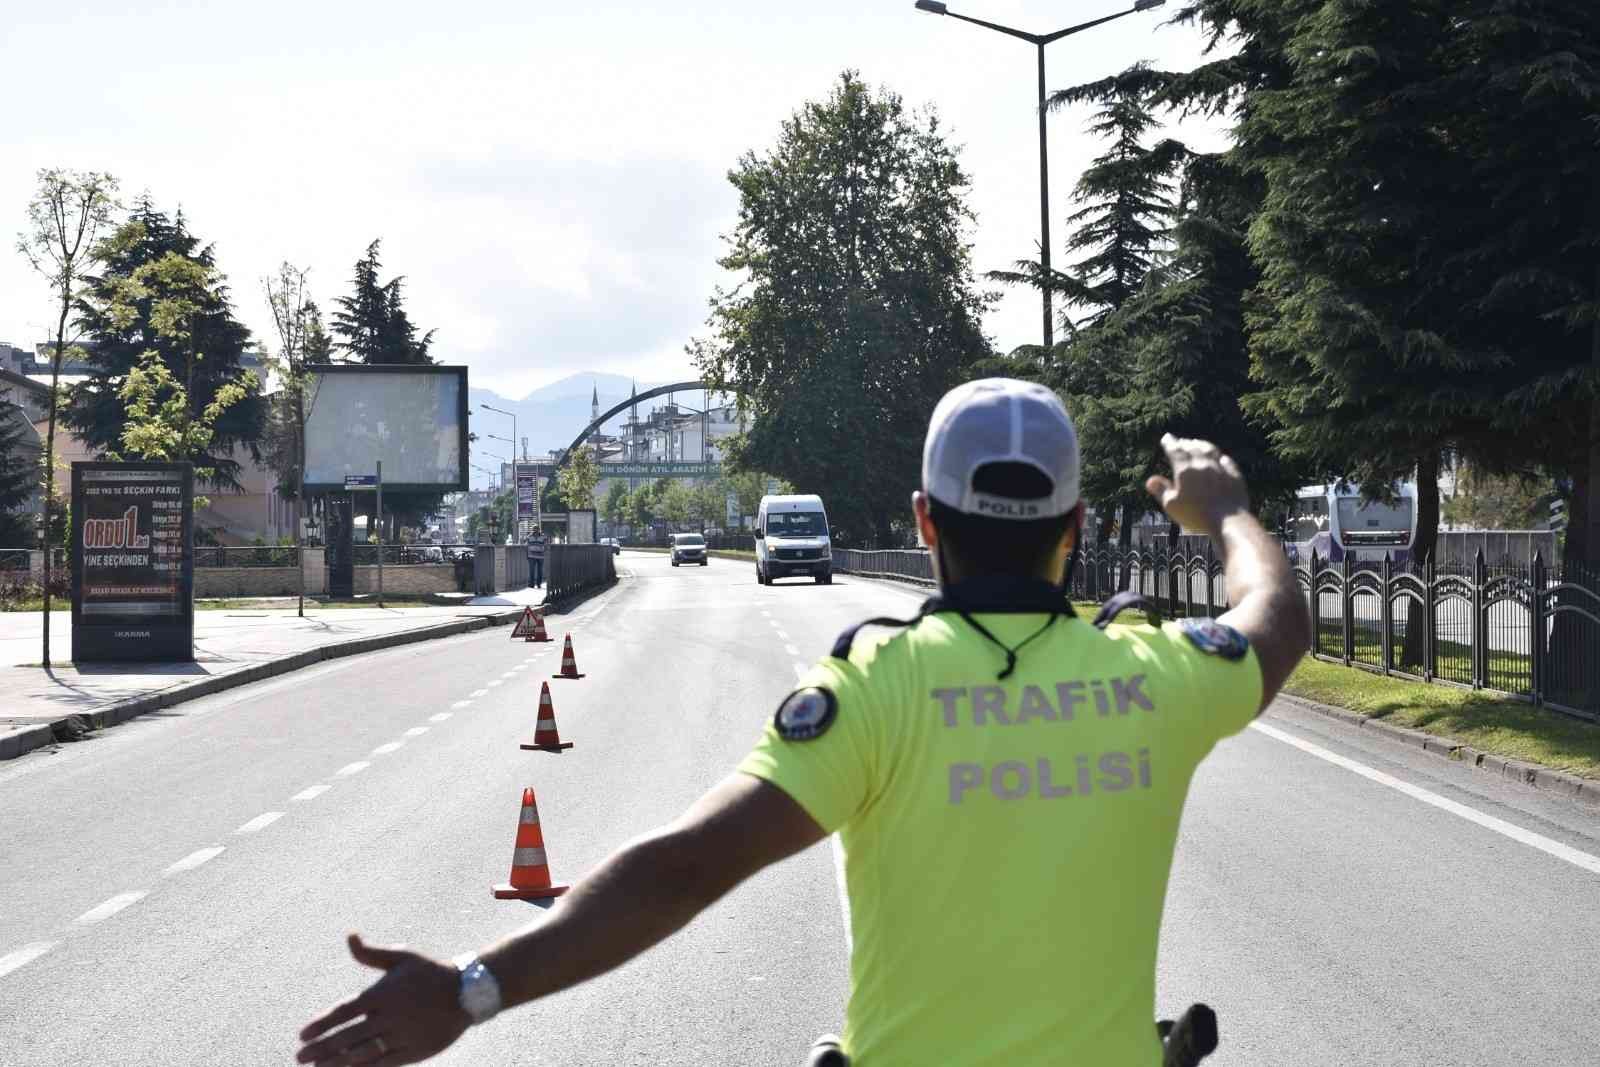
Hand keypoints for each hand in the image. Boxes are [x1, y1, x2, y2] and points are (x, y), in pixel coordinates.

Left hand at [297, 934, 469, 1065]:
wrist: (468, 992)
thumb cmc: (430, 972)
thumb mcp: (402, 957)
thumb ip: (371, 953)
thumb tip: (350, 936)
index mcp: (382, 993)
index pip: (343, 1011)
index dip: (321, 1024)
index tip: (302, 1034)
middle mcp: (388, 1017)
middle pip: (347, 1037)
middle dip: (321, 1048)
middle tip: (300, 1057)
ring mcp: (400, 1036)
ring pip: (361, 1054)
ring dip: (336, 1063)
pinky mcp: (412, 1052)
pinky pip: (382, 1064)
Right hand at [1145, 434, 1249, 537]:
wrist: (1227, 521)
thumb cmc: (1196, 515)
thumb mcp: (1171, 505)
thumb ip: (1161, 491)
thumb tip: (1150, 480)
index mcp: (1185, 470)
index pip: (1175, 451)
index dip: (1170, 443)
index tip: (1166, 437)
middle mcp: (1203, 465)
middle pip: (1193, 448)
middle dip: (1185, 443)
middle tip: (1180, 441)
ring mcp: (1220, 469)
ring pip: (1210, 451)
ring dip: (1202, 445)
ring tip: (1198, 443)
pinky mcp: (1234, 476)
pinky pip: (1228, 462)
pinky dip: (1222, 457)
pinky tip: (1221, 457)